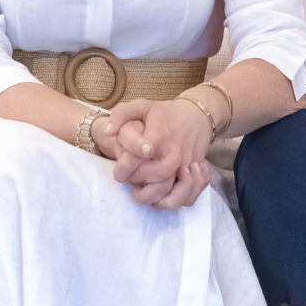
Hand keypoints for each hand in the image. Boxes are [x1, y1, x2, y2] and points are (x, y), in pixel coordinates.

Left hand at [98, 98, 214, 209]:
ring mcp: (186, 163)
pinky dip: (175, 200)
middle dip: (138, 182)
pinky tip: (162, 195)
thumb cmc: (166, 113)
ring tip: (142, 192)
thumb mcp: (142, 105)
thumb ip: (121, 114)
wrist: (197, 115)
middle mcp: (172, 152)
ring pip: (171, 190)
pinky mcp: (195, 172)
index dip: (122, 169)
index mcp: (157, 137)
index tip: (118, 173)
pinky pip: (189, 194)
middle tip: (130, 180)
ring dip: (154, 196)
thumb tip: (108, 132)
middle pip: (154, 177)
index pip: (135, 159)